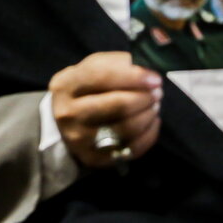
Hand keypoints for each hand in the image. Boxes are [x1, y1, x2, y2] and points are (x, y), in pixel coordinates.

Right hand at [49, 52, 162, 168]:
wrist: (64, 124)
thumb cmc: (84, 90)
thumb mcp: (89, 69)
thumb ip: (115, 64)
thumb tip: (144, 68)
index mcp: (65, 85)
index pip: (101, 76)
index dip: (133, 76)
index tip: (155, 77)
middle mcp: (68, 113)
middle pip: (117, 105)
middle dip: (144, 97)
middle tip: (157, 92)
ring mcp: (80, 139)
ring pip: (127, 128)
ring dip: (148, 115)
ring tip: (155, 106)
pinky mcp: (94, 158)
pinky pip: (131, 148)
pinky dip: (149, 134)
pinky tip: (152, 122)